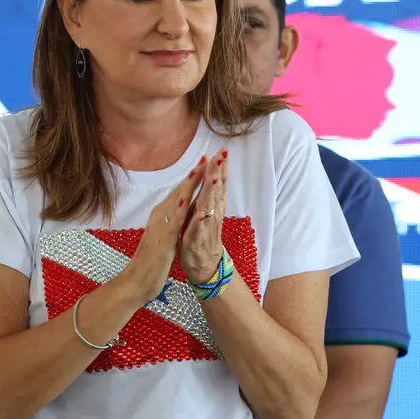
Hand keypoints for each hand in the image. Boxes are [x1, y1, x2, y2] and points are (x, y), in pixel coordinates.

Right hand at [114, 158, 207, 304]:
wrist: (136, 281)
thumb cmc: (150, 261)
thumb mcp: (163, 236)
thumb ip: (170, 222)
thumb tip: (177, 210)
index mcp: (162, 216)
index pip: (180, 192)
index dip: (193, 177)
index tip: (206, 161)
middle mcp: (160, 217)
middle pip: (179, 191)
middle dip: (194, 174)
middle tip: (208, 155)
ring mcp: (159, 227)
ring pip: (176, 201)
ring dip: (189, 184)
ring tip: (201, 168)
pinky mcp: (161, 241)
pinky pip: (171, 223)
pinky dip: (178, 210)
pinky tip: (184, 200)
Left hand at [178, 149, 227, 284]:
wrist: (204, 268)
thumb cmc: (203, 238)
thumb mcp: (206, 213)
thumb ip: (209, 196)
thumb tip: (213, 175)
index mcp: (212, 208)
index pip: (218, 184)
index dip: (221, 168)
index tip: (223, 150)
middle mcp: (211, 216)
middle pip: (216, 191)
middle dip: (218, 172)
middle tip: (222, 155)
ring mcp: (205, 229)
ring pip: (209, 208)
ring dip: (211, 193)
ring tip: (214, 177)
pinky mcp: (196, 242)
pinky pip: (199, 231)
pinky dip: (200, 222)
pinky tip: (202, 213)